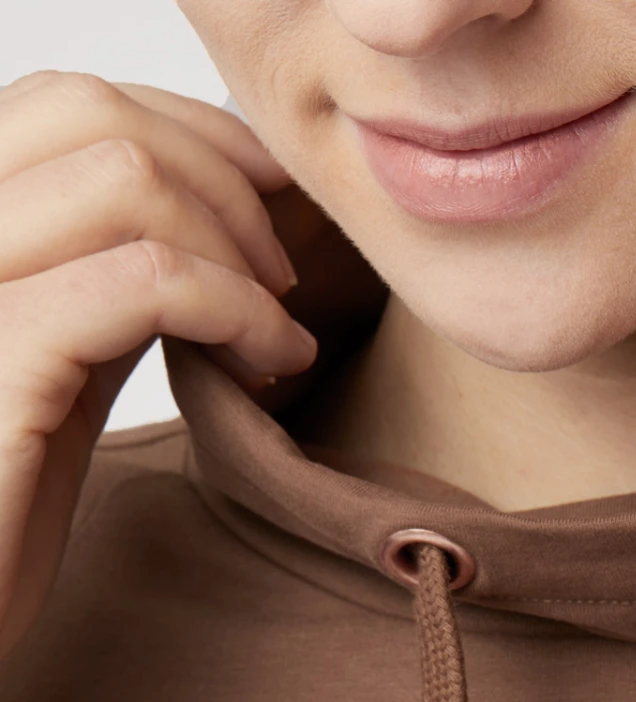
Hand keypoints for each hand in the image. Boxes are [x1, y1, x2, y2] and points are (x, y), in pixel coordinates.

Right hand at [0, 74, 316, 660]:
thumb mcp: (59, 372)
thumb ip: (105, 290)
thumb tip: (207, 227)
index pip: (68, 103)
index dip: (192, 134)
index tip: (273, 205)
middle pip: (95, 116)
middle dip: (221, 178)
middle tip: (283, 276)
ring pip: (125, 178)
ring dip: (235, 246)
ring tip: (277, 331)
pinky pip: (139, 281)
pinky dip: (232, 305)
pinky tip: (268, 361)